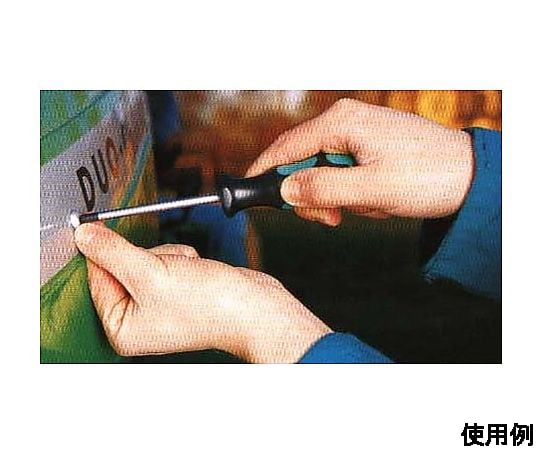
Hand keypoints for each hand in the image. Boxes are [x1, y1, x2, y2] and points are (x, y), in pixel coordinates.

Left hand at [74, 223, 329, 362]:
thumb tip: (83, 234)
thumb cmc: (207, 303)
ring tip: (188, 272)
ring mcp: (158, 305)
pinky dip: (182, 259)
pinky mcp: (177, 291)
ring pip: (148, 258)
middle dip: (148, 257)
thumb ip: (112, 252)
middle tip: (166, 269)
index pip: (96, 278)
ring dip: (169, 256)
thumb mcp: (150, 272)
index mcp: (121, 327)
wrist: (254, 307)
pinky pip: (167, 261)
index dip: (103, 251)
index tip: (102, 228)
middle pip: (123, 265)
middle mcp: (137, 320)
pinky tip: (197, 270)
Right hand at [246, 98, 473, 225]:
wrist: (472, 176)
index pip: (286, 146)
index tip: (248, 194)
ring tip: (361, 207)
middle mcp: (345, 122)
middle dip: (309, 194)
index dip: (264, 171)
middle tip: (327, 218)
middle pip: (301, 160)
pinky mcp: (367, 147)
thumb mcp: (369, 189)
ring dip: (333, 197)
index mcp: (341, 123)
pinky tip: (373, 199)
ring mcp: (357, 134)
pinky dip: (350, 193)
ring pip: (321, 171)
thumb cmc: (428, 176)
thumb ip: (322, 189)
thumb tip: (285, 190)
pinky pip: (342, 173)